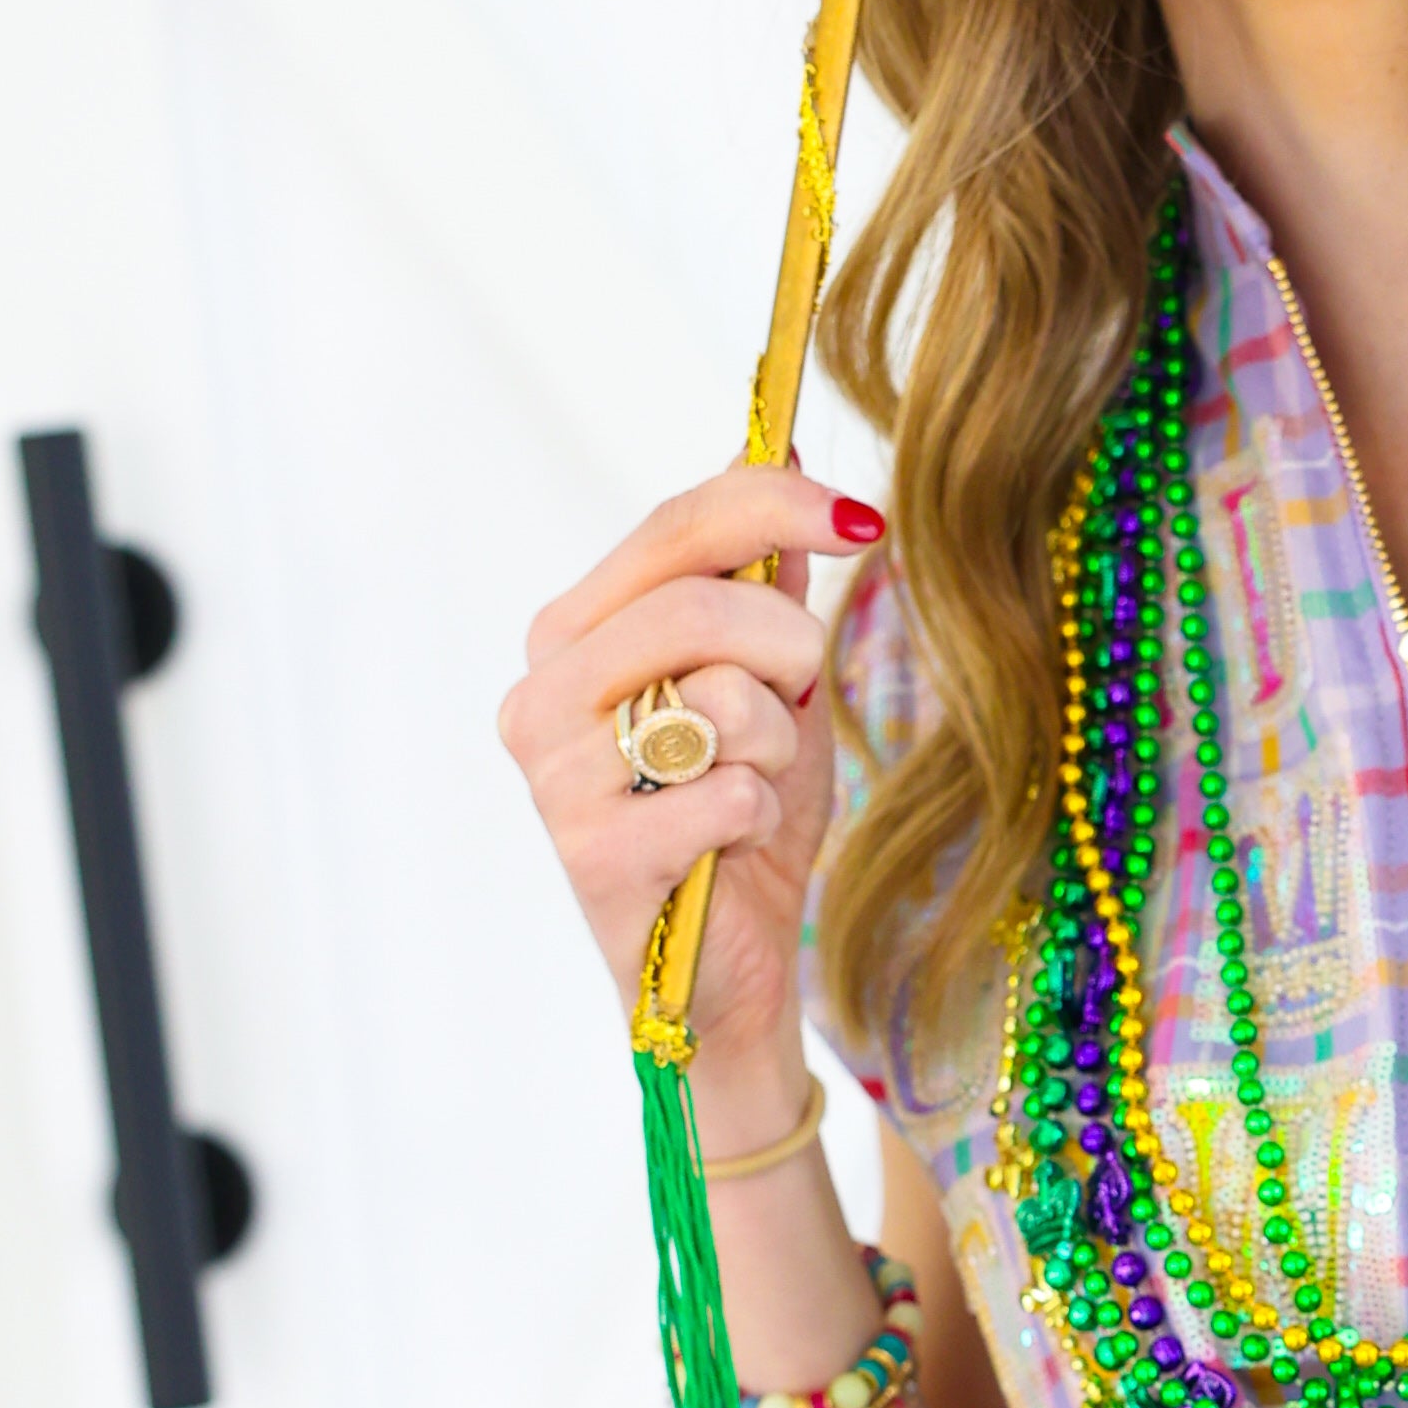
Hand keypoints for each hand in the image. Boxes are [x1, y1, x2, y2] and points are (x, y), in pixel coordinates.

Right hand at [498, 467, 874, 1098]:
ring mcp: (556, 776)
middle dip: (787, 648)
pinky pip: (731, 793)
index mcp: (574, 633)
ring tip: (746, 782)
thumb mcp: (771, 682)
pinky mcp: (593, 854)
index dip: (776, 505)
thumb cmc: (742, 814)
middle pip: (697, 603)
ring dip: (775, 744)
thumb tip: (777, 447)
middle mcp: (542, 692)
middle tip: (797, 700)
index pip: (672, 529)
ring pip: (720, 697)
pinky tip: (728, 846)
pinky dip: (759, 817)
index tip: (865, 521)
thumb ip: (763, 577)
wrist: (735, 961)